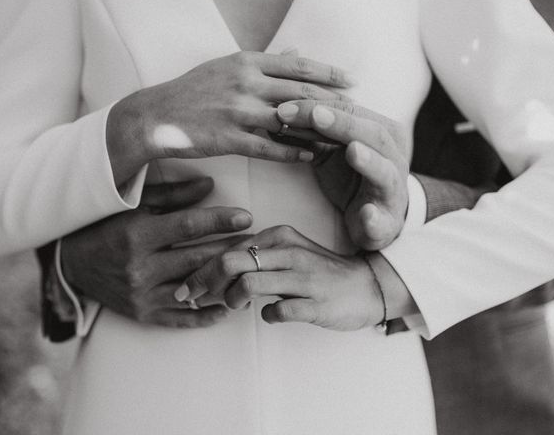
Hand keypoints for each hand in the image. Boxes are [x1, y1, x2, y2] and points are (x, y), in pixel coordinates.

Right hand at [60, 177, 251, 327]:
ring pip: (195, 291)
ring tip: (253, 273)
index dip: (221, 221)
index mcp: (137, 234)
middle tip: (260, 244)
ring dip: (227, 283)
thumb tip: (210, 184)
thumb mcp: (134, 205)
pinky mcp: (142, 314)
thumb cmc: (106, 225)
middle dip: (232, 250)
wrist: (71, 264)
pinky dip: (208, 315)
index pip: (188, 226)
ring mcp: (142, 295)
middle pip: (198, 259)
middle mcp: (140, 267)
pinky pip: (181, 319)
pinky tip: (230, 308)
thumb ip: (173, 195)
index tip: (247, 217)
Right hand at [107, 51, 349, 185]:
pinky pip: (269, 147)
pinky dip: (293, 151)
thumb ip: (262, 62)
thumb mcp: (226, 66)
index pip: (297, 65)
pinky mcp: (230, 139)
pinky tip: (310, 155)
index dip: (328, 73)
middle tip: (357, 110)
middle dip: (334, 102)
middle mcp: (246, 83)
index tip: (351, 80)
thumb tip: (294, 52)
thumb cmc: (192, 90)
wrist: (156, 115)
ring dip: (318, 129)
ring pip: (290, 120)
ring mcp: (238, 112)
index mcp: (246, 62)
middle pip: (301, 92)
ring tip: (341, 137)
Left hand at [176, 225, 384, 330]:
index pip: (228, 248)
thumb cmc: (318, 272)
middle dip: (203, 282)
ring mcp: (303, 278)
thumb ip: (254, 258)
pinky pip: (277, 312)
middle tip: (193, 298)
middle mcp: (289, 252)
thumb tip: (214, 272)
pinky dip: (266, 316)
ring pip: (248, 285)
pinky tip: (269, 315)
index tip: (187, 287)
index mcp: (279, 236)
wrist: (366, 286)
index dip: (201, 268)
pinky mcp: (315, 304)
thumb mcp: (287, 254)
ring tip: (234, 306)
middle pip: (230, 262)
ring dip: (231, 300)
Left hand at [276, 100, 409, 250]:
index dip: (318, 108)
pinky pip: (381, 221)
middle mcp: (392, 158)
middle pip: (371, 134)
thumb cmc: (353, 179)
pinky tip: (367, 214)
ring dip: (370, 161)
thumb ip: (310, 136)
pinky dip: (375, 217)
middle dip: (342, 124)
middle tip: (316, 115)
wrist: (377, 221)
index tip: (284, 108)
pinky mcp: (385, 223)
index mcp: (380, 134)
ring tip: (353, 151)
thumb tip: (277, 115)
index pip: (351, 112)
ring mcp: (392, 191)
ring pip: (385, 173)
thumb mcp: (330, 153)